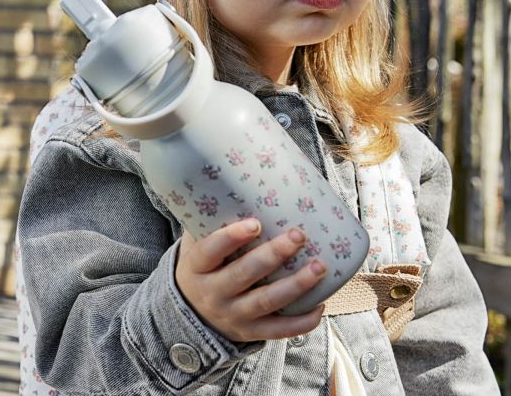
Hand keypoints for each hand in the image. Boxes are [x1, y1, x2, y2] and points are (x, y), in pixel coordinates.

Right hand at [175, 218, 325, 341]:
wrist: (190, 313)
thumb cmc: (203, 265)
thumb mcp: (195, 243)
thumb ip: (210, 219)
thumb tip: (234, 179)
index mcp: (196, 267)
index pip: (211, 250)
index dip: (232, 237)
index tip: (255, 222)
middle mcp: (213, 293)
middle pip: (244, 274)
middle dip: (274, 255)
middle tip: (299, 234)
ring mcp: (232, 315)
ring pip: (266, 302)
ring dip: (296, 285)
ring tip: (320, 266)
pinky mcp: (250, 332)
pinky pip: (277, 331)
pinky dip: (301, 322)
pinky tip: (321, 304)